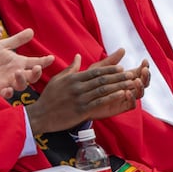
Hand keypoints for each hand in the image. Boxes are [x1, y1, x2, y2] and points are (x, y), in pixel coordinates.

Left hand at [0, 28, 49, 98]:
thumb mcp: (4, 45)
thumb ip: (17, 40)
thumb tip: (32, 30)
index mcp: (19, 62)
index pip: (35, 62)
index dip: (44, 61)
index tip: (51, 57)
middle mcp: (16, 73)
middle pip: (32, 76)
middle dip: (36, 73)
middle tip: (37, 67)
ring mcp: (9, 82)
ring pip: (21, 85)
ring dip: (22, 80)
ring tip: (18, 72)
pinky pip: (6, 93)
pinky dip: (8, 93)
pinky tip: (9, 89)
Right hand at [26, 51, 144, 132]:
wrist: (41, 115)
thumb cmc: (49, 97)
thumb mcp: (58, 79)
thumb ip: (70, 68)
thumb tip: (78, 56)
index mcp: (73, 78)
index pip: (95, 71)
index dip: (109, 69)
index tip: (121, 67)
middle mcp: (78, 87)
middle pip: (102, 79)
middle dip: (118, 76)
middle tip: (131, 74)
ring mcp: (80, 99)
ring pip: (103, 90)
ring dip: (119, 86)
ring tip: (130, 83)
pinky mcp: (81, 110)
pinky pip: (99, 103)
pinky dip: (111, 98)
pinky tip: (121, 95)